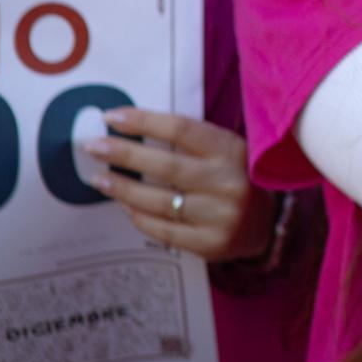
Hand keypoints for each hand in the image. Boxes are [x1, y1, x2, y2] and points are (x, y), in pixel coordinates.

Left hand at [89, 108, 271, 262]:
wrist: (268, 222)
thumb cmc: (233, 176)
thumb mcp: (223, 150)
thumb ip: (187, 141)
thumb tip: (129, 128)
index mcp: (232, 151)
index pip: (181, 130)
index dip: (144, 122)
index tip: (112, 117)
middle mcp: (229, 182)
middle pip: (165, 166)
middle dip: (123, 154)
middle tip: (93, 147)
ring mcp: (220, 216)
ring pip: (158, 201)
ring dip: (122, 188)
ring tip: (98, 178)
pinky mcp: (210, 244)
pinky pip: (162, 230)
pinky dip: (138, 215)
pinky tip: (123, 204)